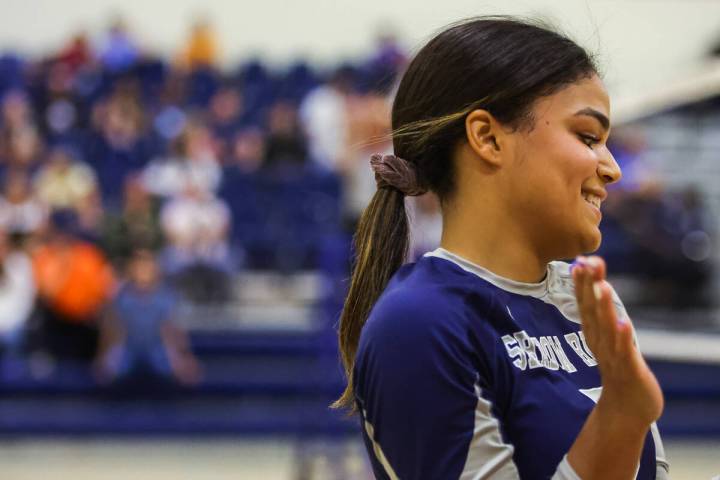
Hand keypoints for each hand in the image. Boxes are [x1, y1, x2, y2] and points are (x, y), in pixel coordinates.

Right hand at [572, 256, 662, 425]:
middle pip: (592, 311)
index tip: (580, 259)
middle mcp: (599, 340)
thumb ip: (599, 312)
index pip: (585, 303)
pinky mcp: (629, 369)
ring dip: (604, 308)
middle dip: (589, 287)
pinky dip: (622, 339)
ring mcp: (613, 355)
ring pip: (607, 328)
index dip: (582, 282)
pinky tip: (624, 324)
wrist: (627, 407)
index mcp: (594, 331)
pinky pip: (624, 352)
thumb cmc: (618, 367)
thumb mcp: (607, 336)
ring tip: (603, 287)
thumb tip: (595, 283)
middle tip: (587, 263)